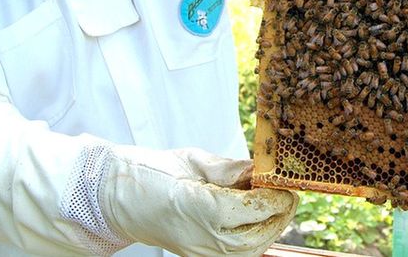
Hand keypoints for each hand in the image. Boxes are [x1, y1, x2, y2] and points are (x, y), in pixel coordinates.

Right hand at [100, 145, 297, 256]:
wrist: (119, 197)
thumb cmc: (150, 173)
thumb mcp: (193, 160)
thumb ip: (230, 168)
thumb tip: (260, 169)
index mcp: (201, 207)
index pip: (255, 206)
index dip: (275, 194)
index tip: (284, 181)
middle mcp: (203, 237)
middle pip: (259, 234)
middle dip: (280, 214)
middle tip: (288, 194)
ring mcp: (200, 252)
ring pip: (252, 251)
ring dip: (270, 229)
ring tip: (277, 207)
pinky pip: (237, 255)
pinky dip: (254, 239)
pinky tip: (258, 221)